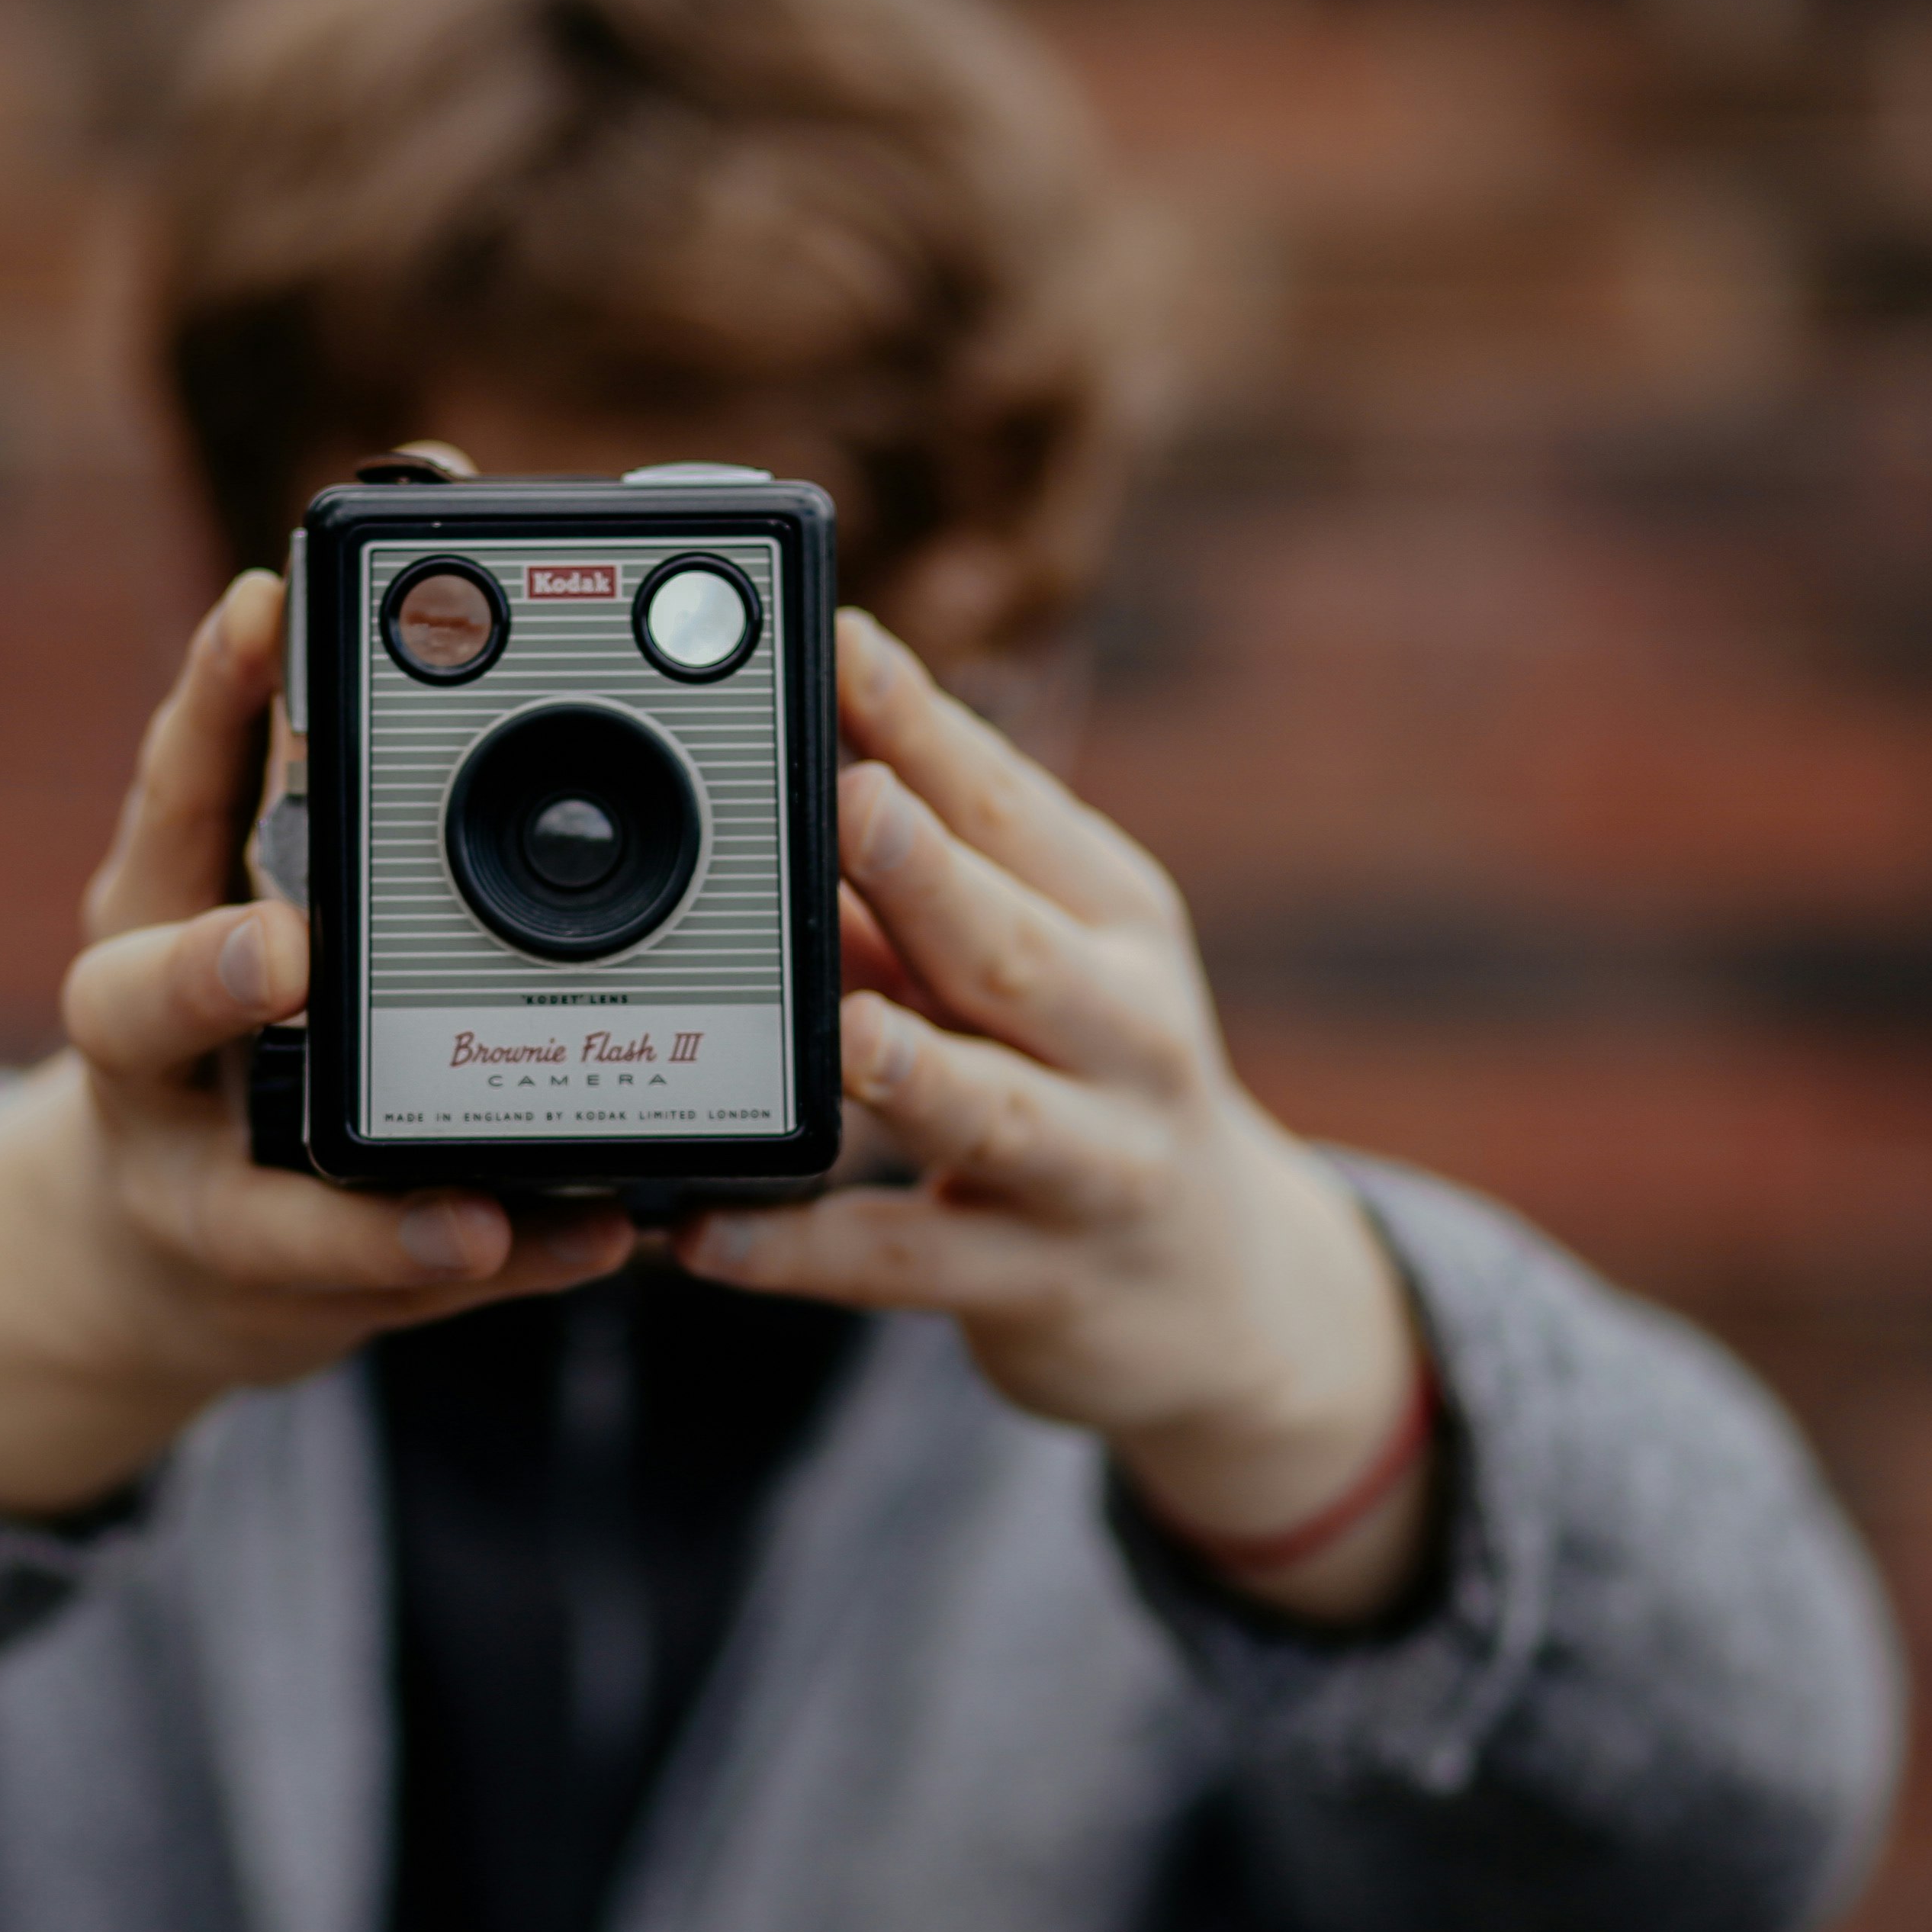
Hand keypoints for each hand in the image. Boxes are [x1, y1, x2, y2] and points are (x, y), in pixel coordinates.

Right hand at [0, 572, 629, 1516]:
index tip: (269, 609)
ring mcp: (193, 1174)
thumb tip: (449, 513)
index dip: (209, 701)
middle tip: (285, 948)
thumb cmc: (239, 1004)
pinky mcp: (273, 1278)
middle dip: (210, 971)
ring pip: (254, 1201)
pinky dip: (484, 1262)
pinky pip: (380, 1279)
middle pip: (141, 999)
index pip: (172, 785)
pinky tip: (576, 1239)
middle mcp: (146, 1040)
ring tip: (468, 1213)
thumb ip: (329, 749)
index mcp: (157, 901)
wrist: (161, 1239)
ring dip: (366, 1208)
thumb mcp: (263, 863)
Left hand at [677, 612, 1436, 1622]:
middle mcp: (1122, 1029)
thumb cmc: (1094, 1082)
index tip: (845, 641)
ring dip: (907, 1067)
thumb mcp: (1037, 964)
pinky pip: (908, 1263)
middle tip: (851, 805)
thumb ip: (914, 882)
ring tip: (836, 1033)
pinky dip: (804, 1251)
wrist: (1223, 1290)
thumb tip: (786, 761)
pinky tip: (708, 1237)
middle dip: (933, 877)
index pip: (1015, 806)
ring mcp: (1094, 1164)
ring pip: (991, 1110)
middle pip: (1017, 947)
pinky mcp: (1037, 1283)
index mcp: (1111, 917)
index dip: (928, 727)